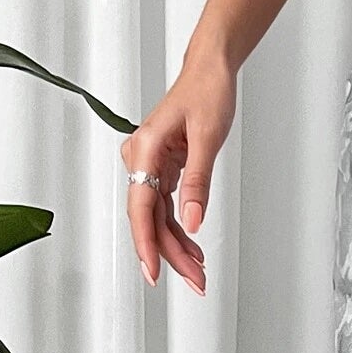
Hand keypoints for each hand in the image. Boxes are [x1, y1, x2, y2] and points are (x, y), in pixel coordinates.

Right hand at [120, 48, 236, 295]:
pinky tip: (193, 249)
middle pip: (151, 219)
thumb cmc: (206, 92)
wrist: (210, 71)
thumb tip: (193, 220)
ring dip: (178, 247)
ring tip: (198, 272)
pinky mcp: (164, 168)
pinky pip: (167, 207)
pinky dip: (181, 230)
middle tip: (195, 281)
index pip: (141, 207)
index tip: (153, 271)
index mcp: (145, 148)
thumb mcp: (208, 137)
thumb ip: (198, 181)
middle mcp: (142, 159)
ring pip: (159, 218)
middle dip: (172, 254)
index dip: (147, 244)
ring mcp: (151, 165)